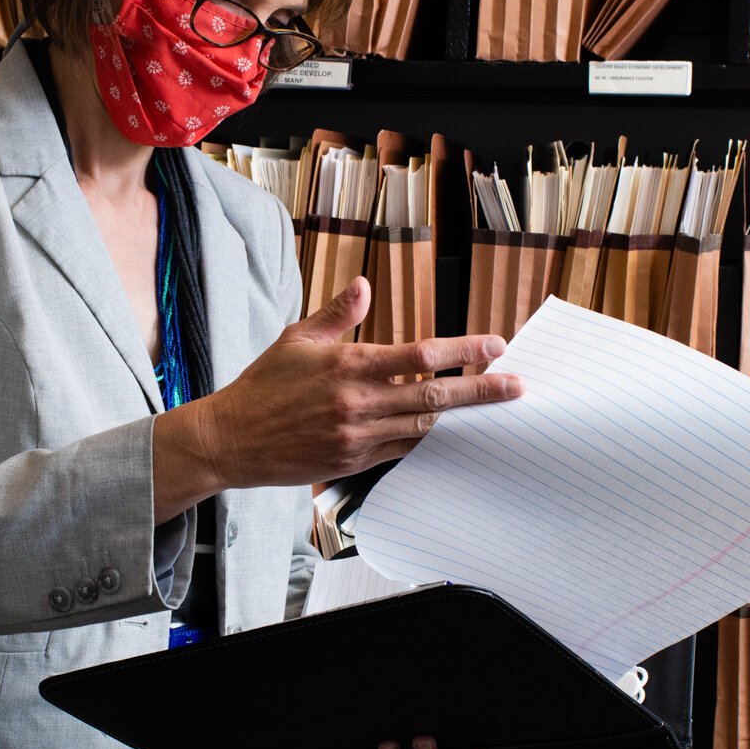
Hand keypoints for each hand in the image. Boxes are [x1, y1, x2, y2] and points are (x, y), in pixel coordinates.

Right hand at [198, 276, 523, 488]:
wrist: (231, 440)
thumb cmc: (263, 385)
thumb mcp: (297, 339)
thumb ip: (338, 314)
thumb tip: (364, 286)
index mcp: (349, 364)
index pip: (420, 354)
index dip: (464, 349)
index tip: (495, 344)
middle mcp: (358, 402)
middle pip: (435, 394)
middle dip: (482, 389)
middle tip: (517, 385)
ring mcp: (358, 436)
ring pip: (424, 425)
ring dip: (462, 416)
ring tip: (495, 408)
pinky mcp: (352, 462)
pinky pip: (402, 449)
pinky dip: (427, 437)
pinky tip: (448, 429)